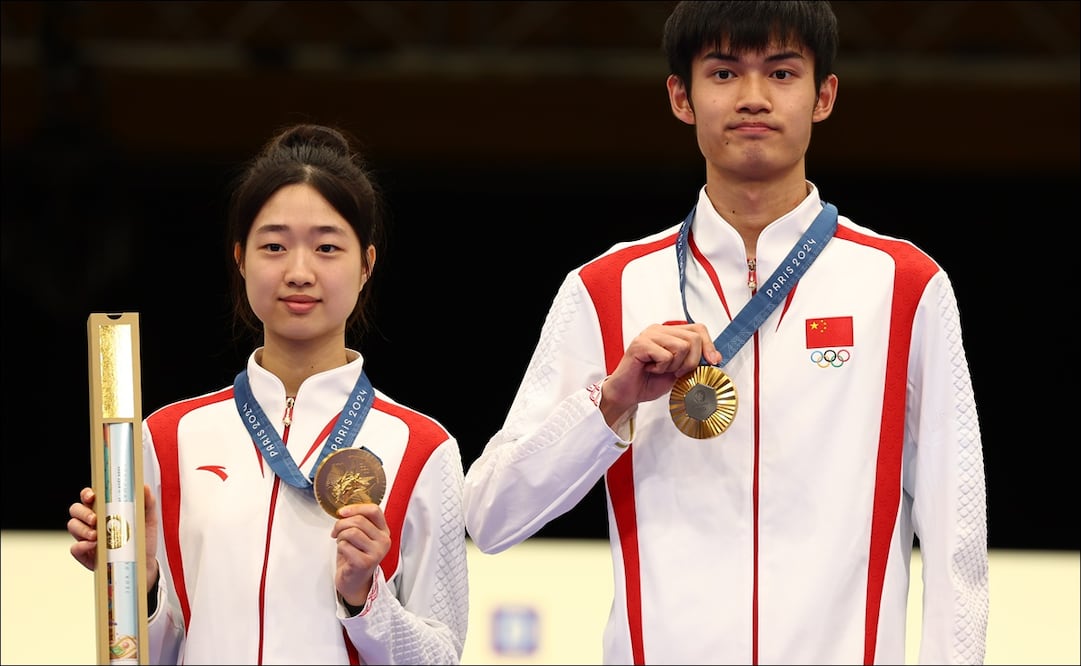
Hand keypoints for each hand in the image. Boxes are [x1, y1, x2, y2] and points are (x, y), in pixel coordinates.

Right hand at [67, 485, 160, 588]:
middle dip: (83, 512)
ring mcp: (87, 538)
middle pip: (76, 510)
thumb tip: (144, 486)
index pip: (89, 497)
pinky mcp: (85, 554)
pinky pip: (74, 548)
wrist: (144, 563)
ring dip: (82, 529)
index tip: (92, 496)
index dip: (86, 494)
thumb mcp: (148, 519)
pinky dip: (81, 546)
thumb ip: (147, 502)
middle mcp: (93, 522)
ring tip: (97, 535)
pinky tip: (93, 545)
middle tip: (95, 519)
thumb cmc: (143, 539)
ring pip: (73, 526)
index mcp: (105, 509)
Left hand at [332, 502, 390, 607]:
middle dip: (341, 524)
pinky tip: (343, 553)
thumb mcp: (362, 537)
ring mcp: (376, 552)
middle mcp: (384, 541)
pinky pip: (345, 546)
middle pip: (359, 520)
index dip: (356, 508)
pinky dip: (339, 547)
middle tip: (336, 531)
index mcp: (384, 531)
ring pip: (351, 532)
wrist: (355, 582)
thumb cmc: (355, 557)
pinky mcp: (365, 563)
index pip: (374, 510)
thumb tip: (344, 511)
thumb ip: (358, 522)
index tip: (342, 512)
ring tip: (340, 542)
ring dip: (340, 536)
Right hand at [599, 322, 721, 424]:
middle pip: (693, 338)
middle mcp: (659, 329)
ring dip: (674, 366)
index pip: (698, 328)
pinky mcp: (640, 344)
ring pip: (682, 347)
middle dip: (691, 361)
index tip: (713, 361)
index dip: (709, 345)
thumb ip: (693, 361)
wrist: (627, 393)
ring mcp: (649, 335)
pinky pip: (665, 356)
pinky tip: (650, 369)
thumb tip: (715, 357)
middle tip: (676, 372)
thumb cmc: (649, 382)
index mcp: (669, 332)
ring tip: (660, 370)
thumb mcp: (679, 371)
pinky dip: (661, 368)